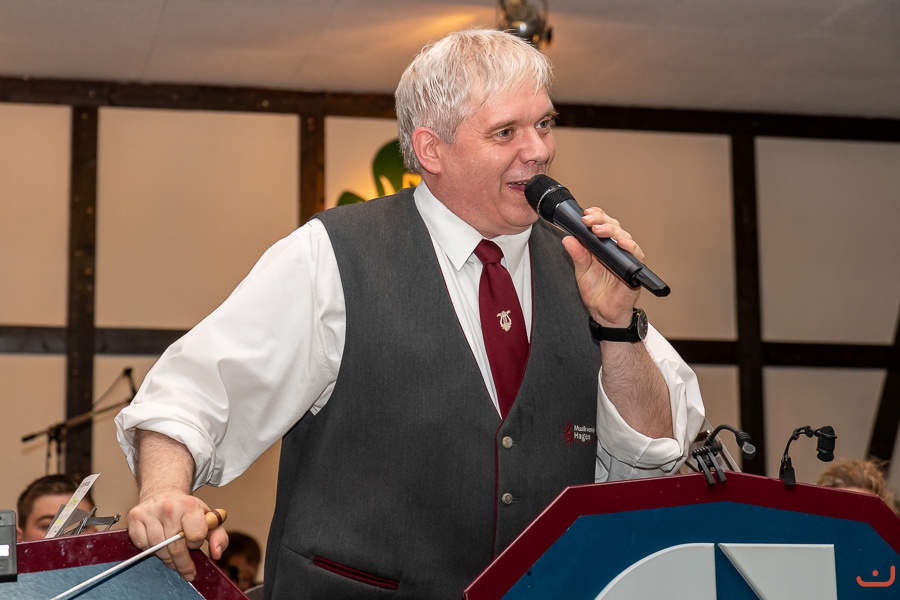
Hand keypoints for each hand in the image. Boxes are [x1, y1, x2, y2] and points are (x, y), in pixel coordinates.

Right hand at [126, 489, 228, 581]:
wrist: (163, 493)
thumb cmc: (187, 510)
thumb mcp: (208, 519)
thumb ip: (218, 536)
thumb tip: (216, 553)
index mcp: (190, 506)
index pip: (195, 536)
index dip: (196, 544)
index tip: (194, 544)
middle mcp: (169, 507)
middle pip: (176, 548)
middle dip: (183, 564)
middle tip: (187, 572)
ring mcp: (150, 512)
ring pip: (158, 549)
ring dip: (167, 559)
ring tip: (172, 557)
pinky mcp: (135, 517)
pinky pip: (142, 545)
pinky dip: (150, 550)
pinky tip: (157, 545)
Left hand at [561, 206, 641, 325]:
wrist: (604, 313)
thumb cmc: (596, 292)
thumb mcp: (581, 271)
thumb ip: (577, 254)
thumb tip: (567, 238)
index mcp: (602, 246)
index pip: (602, 224)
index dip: (596, 216)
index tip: (585, 214)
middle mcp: (616, 249)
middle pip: (613, 226)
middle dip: (601, 220)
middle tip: (588, 220)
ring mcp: (626, 257)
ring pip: (624, 236)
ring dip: (612, 231)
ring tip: (599, 230)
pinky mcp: (635, 268)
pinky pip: (636, 254)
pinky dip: (630, 247)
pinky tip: (622, 243)